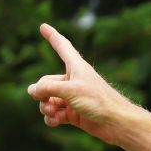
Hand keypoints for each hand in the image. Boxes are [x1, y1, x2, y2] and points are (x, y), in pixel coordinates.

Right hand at [27, 23, 137, 144]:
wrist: (118, 124)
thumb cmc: (99, 102)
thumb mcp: (70, 90)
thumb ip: (48, 88)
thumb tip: (32, 91)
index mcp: (76, 67)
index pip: (62, 47)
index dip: (52, 36)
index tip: (43, 26)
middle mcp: (73, 81)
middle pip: (46, 82)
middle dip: (42, 92)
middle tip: (46, 100)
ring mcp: (73, 98)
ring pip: (48, 99)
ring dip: (45, 107)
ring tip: (51, 112)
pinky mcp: (74, 114)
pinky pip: (55, 114)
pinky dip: (52, 118)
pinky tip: (54, 121)